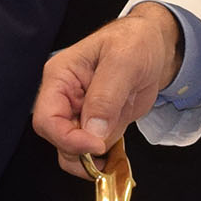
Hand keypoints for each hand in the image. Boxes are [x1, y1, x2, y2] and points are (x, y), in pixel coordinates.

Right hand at [34, 4, 181, 176]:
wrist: (153, 47)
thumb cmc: (135, 42)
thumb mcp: (124, 61)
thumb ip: (106, 95)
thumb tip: (93, 131)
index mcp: (60, 77)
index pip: (47, 119)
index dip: (68, 139)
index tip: (97, 144)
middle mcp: (64, 98)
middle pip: (57, 140)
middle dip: (81, 153)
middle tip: (107, 153)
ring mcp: (80, 113)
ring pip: (74, 151)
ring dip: (95, 158)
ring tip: (118, 145)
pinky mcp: (96, 125)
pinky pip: (92, 151)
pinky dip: (105, 158)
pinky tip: (119, 152)